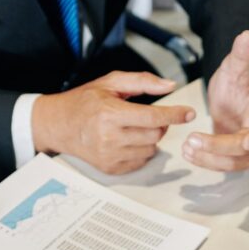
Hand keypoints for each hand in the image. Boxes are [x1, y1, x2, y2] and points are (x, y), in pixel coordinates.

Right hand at [32, 71, 195, 174]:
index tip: (189, 113)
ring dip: (149, 138)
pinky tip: (125, 140)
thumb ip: (142, 81)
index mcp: (110, 113)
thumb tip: (170, 85)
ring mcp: (110, 156)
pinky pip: (140, 161)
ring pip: (150, 149)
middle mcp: (110, 137)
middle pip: (155, 135)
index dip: (175, 114)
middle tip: (147, 116)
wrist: (59, 125)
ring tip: (132, 127)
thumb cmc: (85, 101)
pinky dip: (140, 150)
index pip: (153, 117)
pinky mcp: (111, 168)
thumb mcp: (111, 82)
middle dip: (159, 125)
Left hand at [184, 30, 248, 171]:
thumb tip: (246, 35)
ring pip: (233, 164)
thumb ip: (241, 56)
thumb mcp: (234, 69)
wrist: (231, 98)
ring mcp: (248, 151)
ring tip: (186, 149)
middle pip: (244, 153)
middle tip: (191, 140)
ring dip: (208, 160)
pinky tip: (187, 152)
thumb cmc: (235, 85)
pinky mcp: (233, 158)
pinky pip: (222, 165)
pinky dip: (205, 161)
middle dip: (218, 150)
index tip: (244, 140)